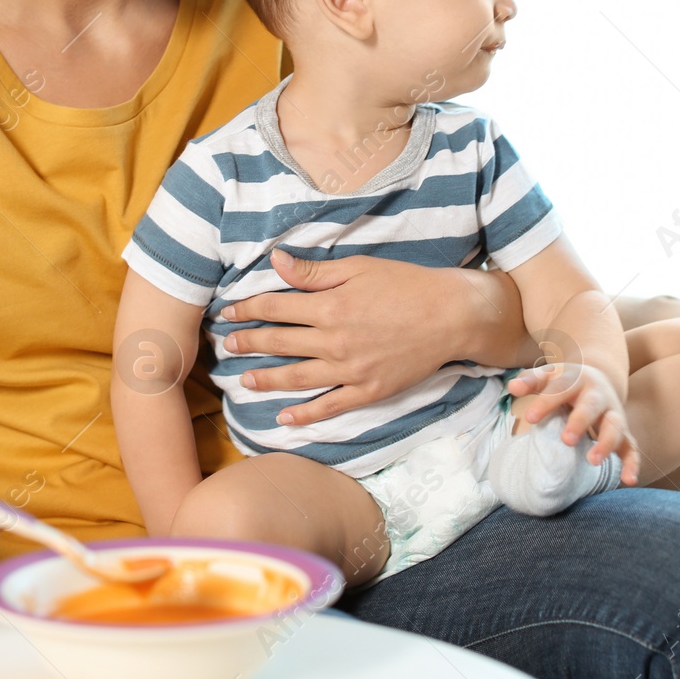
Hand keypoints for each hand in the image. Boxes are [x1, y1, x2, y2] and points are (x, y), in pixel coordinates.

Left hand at [219, 249, 502, 425]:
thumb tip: (276, 261)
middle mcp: (334, 341)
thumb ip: (314, 271)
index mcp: (329, 306)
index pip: (276, 308)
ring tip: (245, 380)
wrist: (452, 316)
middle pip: (280, 343)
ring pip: (297, 378)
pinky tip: (285, 418)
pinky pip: (329, 406)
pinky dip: (305, 414)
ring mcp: (350, 370)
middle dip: (250, 342)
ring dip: (267, 378)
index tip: (228, 312)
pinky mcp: (368, 391)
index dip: (248, 309)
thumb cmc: (407, 284)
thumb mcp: (358, 268)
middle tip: (227, 345)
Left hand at [507, 362, 640, 485]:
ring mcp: (613, 414)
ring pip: (615, 427)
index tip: (530, 419)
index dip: (546, 403)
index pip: (561, 390)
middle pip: (591, 407)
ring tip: (593, 461)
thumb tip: (512, 387)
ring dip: (606, 443)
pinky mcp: (624, 432)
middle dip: (580, 422)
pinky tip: (629, 480)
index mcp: (578, 380)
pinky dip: (632, 463)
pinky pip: (631, 447)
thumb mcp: (550, 376)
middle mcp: (598, 396)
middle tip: (566, 440)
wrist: (600, 377)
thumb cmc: (567, 383)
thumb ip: (531, 381)